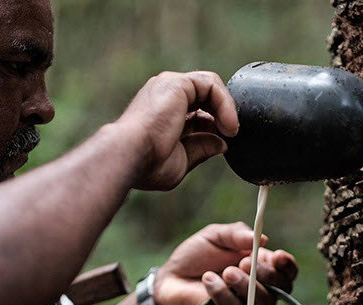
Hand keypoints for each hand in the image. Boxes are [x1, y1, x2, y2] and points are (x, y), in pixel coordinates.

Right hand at [115, 71, 238, 190]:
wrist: (131, 155)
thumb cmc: (148, 164)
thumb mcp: (182, 160)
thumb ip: (202, 148)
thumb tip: (222, 144)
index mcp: (163, 115)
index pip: (197, 113)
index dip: (214, 127)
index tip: (223, 143)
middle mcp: (164, 97)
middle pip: (204, 97)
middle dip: (222, 115)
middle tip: (232, 135)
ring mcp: (170, 87)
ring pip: (210, 87)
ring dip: (227, 109)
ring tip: (231, 131)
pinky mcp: (177, 83)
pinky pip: (212, 84)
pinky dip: (225, 103)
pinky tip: (228, 124)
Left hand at [153, 222, 297, 304]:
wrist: (170, 277)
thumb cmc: (196, 256)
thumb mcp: (216, 235)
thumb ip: (237, 233)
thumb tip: (263, 238)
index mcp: (261, 264)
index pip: (287, 270)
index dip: (288, 265)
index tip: (278, 256)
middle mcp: (257, 286)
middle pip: (281, 289)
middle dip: (267, 275)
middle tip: (246, 262)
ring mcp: (243, 302)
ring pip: (262, 303)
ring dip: (247, 286)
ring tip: (226, 272)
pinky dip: (221, 291)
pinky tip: (208, 279)